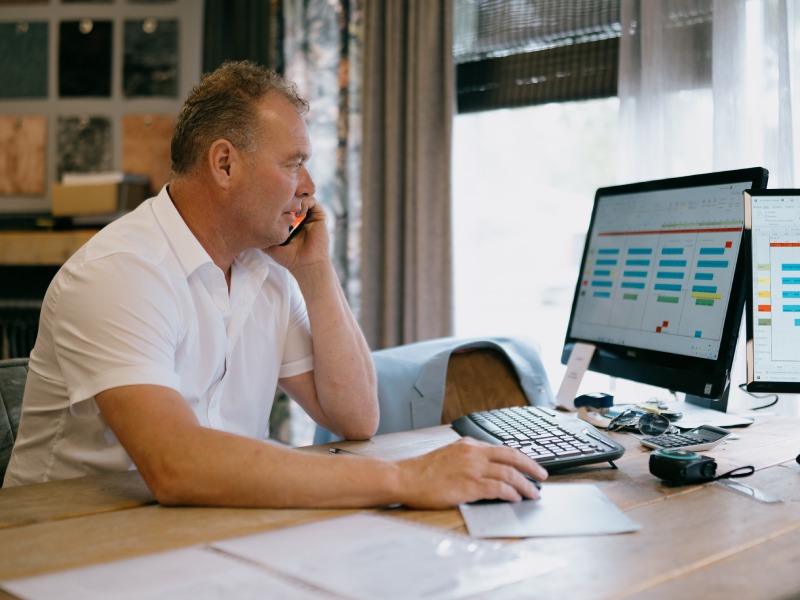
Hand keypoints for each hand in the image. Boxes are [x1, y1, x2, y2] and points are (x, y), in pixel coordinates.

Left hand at [265, 197, 329, 268]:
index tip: (269, 205)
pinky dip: (305, 203)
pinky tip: (299, 214)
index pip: (282, 203)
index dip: (276, 201)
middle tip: (278, 202)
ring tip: (290, 210)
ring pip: (302, 196)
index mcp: (290, 221)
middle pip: (292, 197)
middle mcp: (300, 216)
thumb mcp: (269, 243)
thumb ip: (261, 233)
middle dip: (285, 197)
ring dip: (295, 200)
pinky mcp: (319, 216)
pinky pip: (313, 201)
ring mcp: (310, 215)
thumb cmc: (288, 257)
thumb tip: (246, 224)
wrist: (305, 265)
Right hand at [395, 438, 546, 508]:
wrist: (404, 478)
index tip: (532, 466)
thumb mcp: (449, 454)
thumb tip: (488, 466)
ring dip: (525, 485)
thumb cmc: (423, 471)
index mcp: (469, 444)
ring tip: (533, 494)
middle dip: (531, 468)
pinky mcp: (468, 486)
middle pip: (512, 458)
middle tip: (543, 477)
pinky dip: (511, 493)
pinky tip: (516, 498)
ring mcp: (471, 469)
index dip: (522, 458)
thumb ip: (469, 457)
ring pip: (508, 475)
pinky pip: (498, 489)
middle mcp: (473, 454)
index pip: (504, 449)